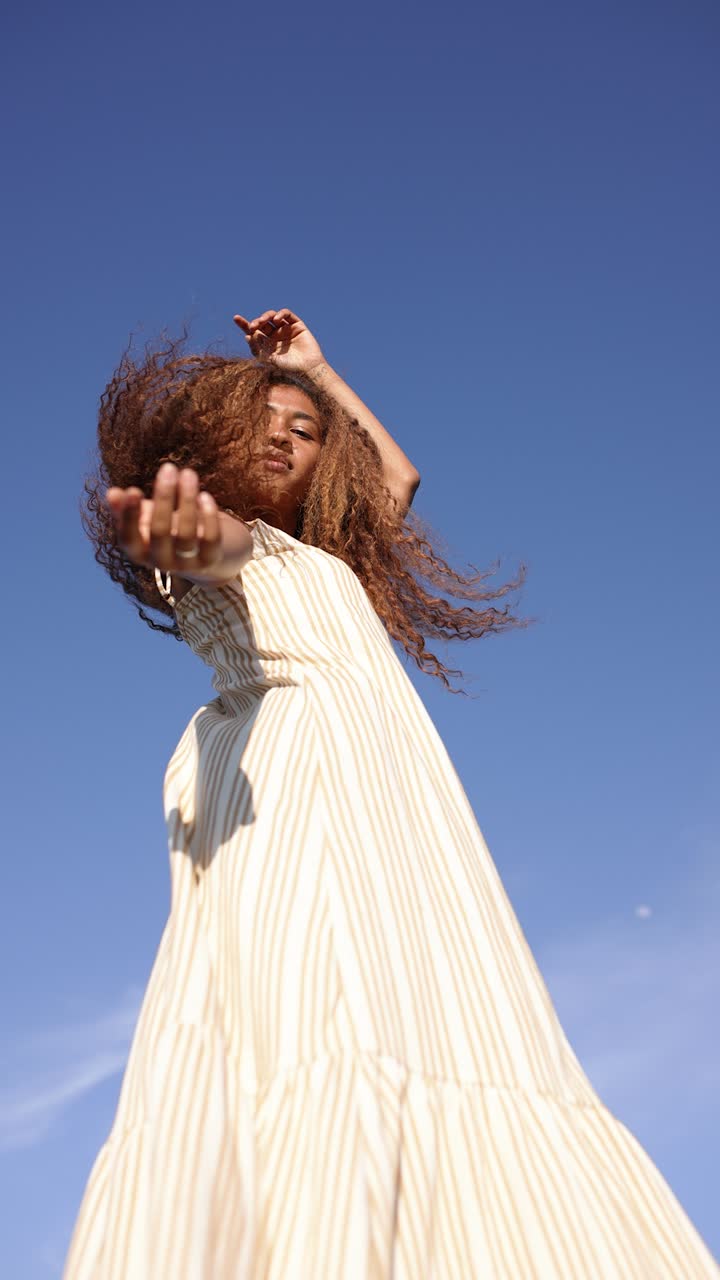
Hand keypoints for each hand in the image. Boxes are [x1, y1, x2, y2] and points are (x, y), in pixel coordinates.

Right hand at [106, 464, 221, 572]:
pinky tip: (205, 495)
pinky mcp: (210, 559)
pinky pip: (211, 539)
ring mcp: (187, 564)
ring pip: (186, 534)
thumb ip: (127, 507)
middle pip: (159, 533)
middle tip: (168, 468)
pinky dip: (208, 516)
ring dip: (187, 500)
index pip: (128, 539)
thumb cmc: (168, 528)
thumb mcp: (146, 517)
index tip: (133, 489)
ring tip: (188, 473)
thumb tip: (112, 493)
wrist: (204, 552)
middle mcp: (161, 563)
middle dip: (164, 498)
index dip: (129, 517)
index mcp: (139, 552)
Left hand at [233, 308, 324, 372]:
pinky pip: (287, 314)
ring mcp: (286, 329)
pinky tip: (277, 320)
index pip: (253, 332)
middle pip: (262, 323)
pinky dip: (280, 314)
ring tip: (264, 321)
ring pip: (273, 316)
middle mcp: (275, 336)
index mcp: (266, 344)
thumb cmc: (288, 369)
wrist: (307, 370)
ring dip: (266, 316)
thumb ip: (257, 348)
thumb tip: (247, 335)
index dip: (244, 324)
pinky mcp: (296, 325)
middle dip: (256, 322)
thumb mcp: (268, 359)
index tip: (236, 318)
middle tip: (253, 326)